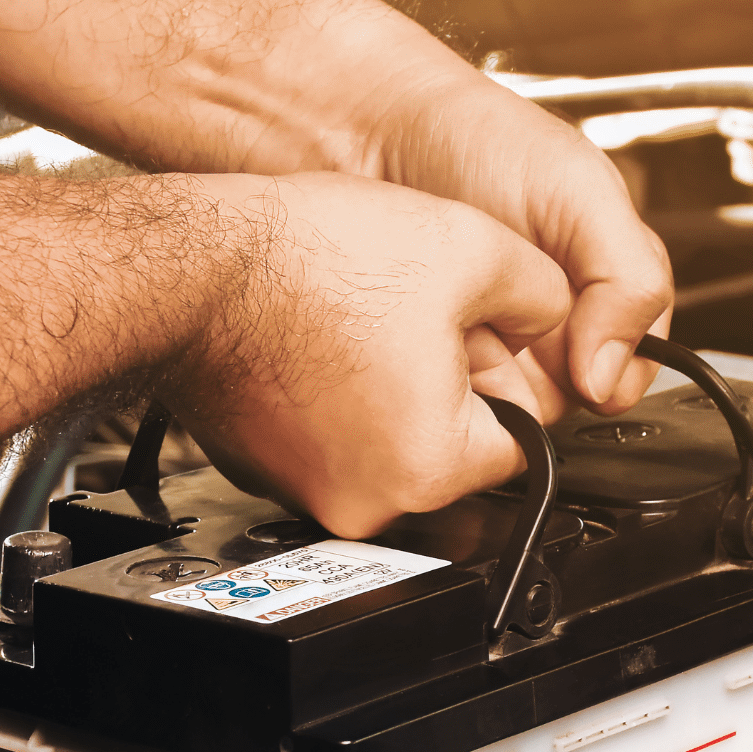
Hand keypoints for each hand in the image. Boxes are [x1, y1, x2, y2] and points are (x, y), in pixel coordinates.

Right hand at [166, 173, 573, 538]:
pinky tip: (323, 342)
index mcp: (431, 465)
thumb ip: (547, 294)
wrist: (191, 264)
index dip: (511, 377)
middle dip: (452, 387)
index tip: (484, 338)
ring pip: (392, 446)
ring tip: (363, 325)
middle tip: (416, 322)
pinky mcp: (267, 472)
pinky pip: (332, 444)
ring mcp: (309, 495)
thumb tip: (561, 316)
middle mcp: (368, 503)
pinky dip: (338, 401)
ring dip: (394, 392)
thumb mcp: (472, 249)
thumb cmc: (307, 262)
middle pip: (454, 449)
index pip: (522, 441)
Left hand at [361, 68, 672, 416]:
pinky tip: (427, 333)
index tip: (579, 359)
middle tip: (509, 323)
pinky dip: (441, 375)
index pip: (635, 364)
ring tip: (466, 321)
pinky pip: (453, 400)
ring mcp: (496, 341)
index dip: (612, 373)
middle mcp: (555, 318)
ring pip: (514, 406)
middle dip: (541, 374)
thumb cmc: (475, 140)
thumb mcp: (581, 192)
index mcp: (606, 282)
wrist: (368, 131)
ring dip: (491, 376)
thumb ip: (629, 278)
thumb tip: (613, 376)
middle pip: (572, 397)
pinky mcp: (439, 358)